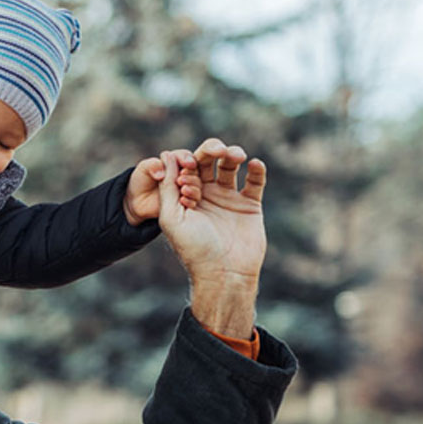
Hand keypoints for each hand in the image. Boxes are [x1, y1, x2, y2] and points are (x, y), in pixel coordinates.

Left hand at [124, 154, 196, 224]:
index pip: (184, 156)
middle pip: (194, 169)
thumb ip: (152, 166)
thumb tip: (162, 172)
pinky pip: (194, 199)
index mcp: (174, 160)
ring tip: (183, 189)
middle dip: (191, 172)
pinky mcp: (187, 200)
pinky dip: (191, 199)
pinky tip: (183, 200)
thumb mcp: (143, 169)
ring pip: (197, 183)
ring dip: (192, 185)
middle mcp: (183, 172)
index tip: (186, 164)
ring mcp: (186, 186)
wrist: (138, 201)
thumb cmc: (141, 180)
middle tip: (184, 176)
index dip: (186, 159)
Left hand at [156, 139, 267, 336]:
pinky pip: (255, 182)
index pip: (186, 168)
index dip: (186, 164)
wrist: (224, 273)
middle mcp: (206, 194)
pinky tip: (254, 164)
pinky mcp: (250, 205)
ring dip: (232, 155)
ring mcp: (228, 198)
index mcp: (185, 196)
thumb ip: (167, 187)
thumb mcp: (172, 217)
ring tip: (235, 155)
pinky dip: (256, 170)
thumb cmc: (193, 248)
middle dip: (210, 151)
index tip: (186, 176)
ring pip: (231, 166)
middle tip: (216, 150)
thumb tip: (165, 155)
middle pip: (208, 162)